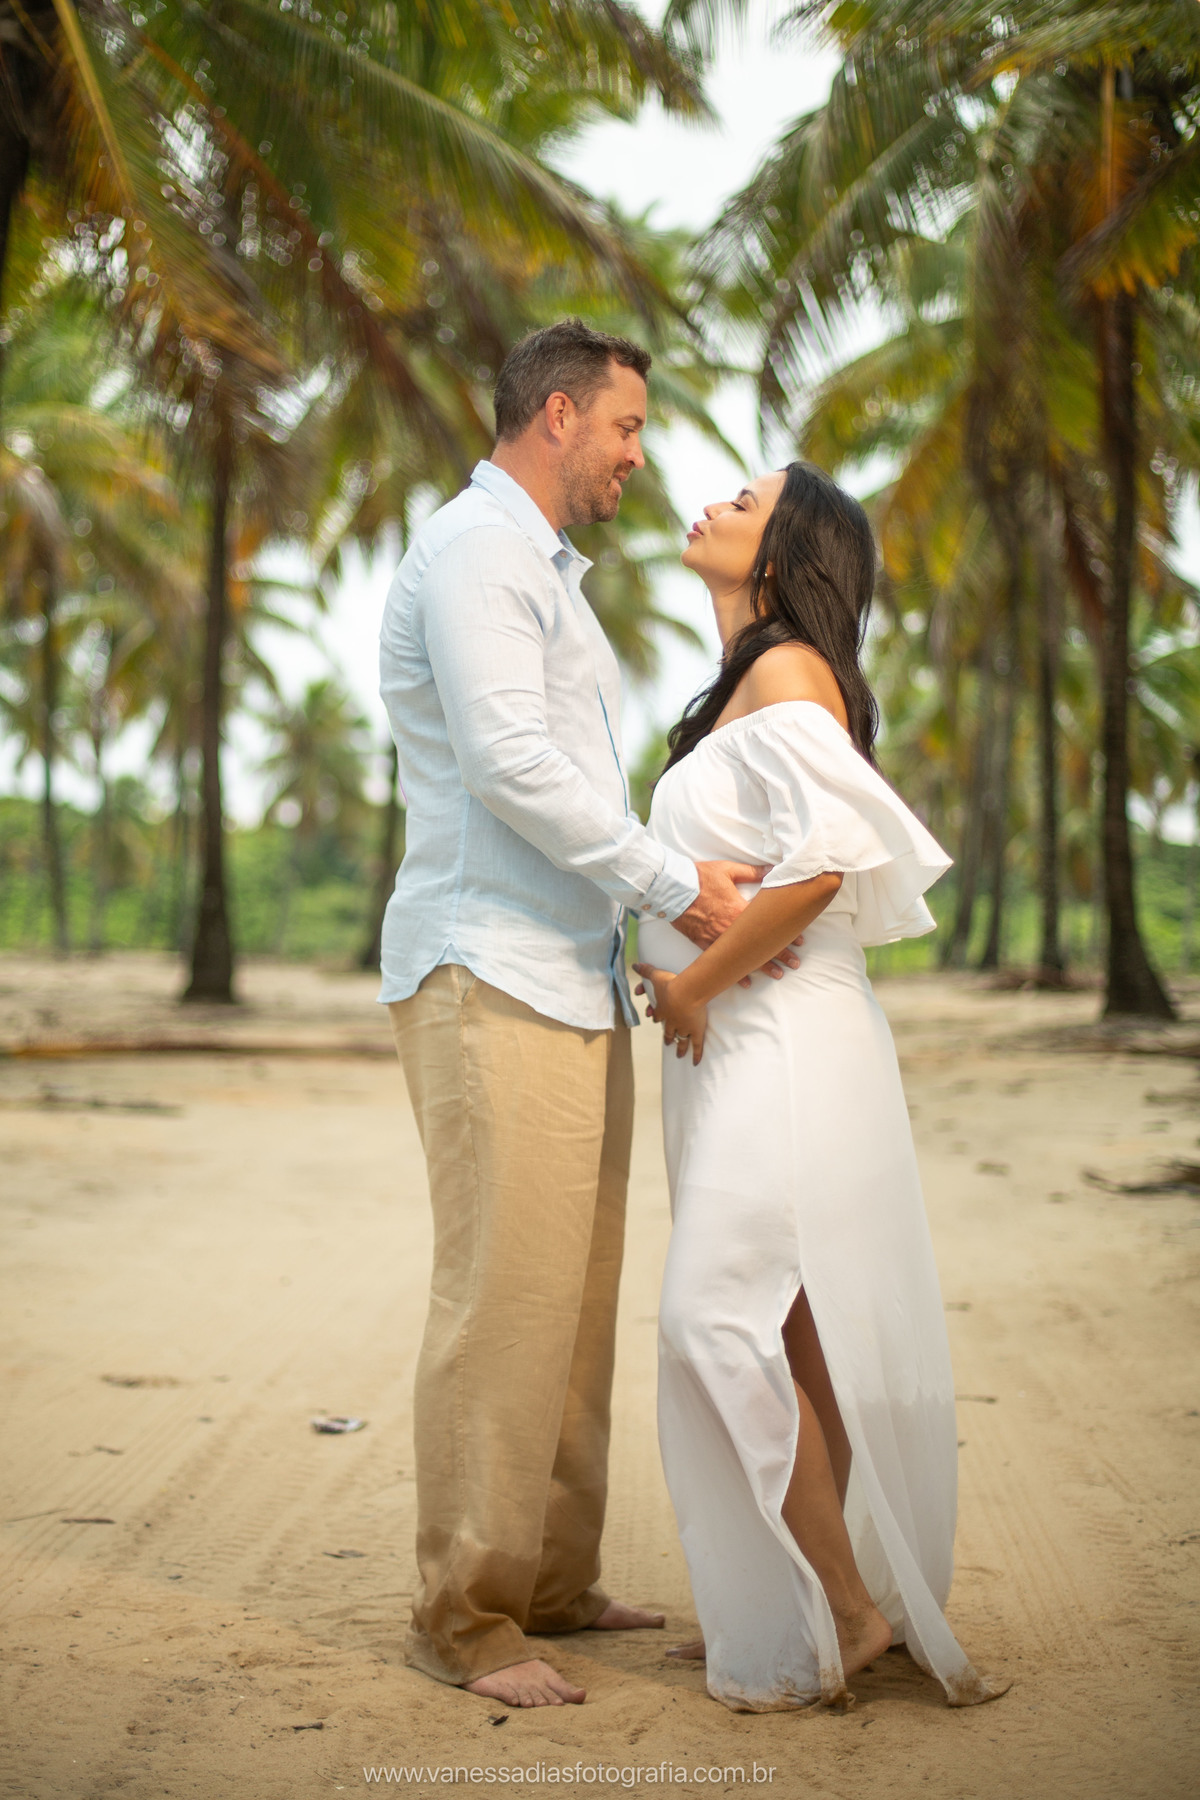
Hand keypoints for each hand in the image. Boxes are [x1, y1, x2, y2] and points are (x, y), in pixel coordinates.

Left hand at [632, 964, 707, 1063]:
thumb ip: (646, 970)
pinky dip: (696, 1054)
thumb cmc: (672, 984)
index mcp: (662, 1010)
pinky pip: (696, 1045)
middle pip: (668, 1031)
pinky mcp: (695, 1031)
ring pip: (681, 1040)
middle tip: (667, 1043)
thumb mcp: (657, 975)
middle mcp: (672, 1022)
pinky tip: (695, 1063)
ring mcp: (684, 1028)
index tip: (654, 1020)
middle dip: (667, 1037)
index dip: (655, 1017)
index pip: (657, 1016)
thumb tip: (635, 964)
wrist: (686, 993)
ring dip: (679, 1047)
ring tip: (679, 1054)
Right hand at [673, 862, 802, 986]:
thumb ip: (751, 872)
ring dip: (762, 967)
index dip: (786, 935)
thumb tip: (770, 868)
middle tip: (795, 965)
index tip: (799, 943)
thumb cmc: (699, 878)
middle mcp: (730, 929)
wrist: (672, 889)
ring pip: (744, 956)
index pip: (768, 927)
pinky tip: (745, 981)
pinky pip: (722, 961)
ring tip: (777, 975)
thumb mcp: (727, 870)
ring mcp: (717, 938)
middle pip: (760, 945)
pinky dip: (734, 972)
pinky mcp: (704, 943)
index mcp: (739, 910)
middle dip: (780, 956)